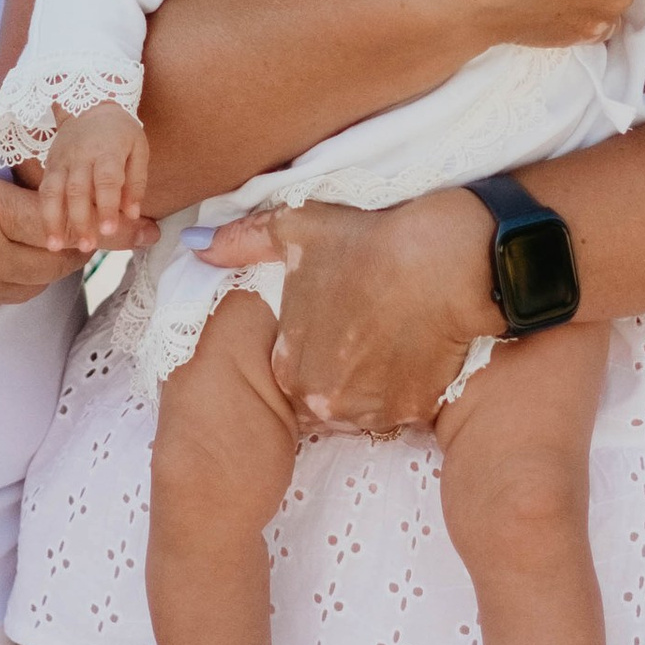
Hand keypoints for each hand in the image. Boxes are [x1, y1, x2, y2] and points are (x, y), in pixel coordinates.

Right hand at [0, 99, 88, 329]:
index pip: (64, 218)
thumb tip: (15, 105)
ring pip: (35, 284)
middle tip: (71, 210)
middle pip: (61, 259)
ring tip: (35, 229)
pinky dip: (14, 277)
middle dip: (77, 236)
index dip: (89, 211)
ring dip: (47, 259)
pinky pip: (1, 299)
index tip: (105, 205)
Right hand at [38, 99, 154, 254]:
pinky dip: (43, 214)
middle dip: (80, 220)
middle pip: (77, 190)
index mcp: (107, 150)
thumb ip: (137, 182)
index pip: (107, 180)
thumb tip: (133, 214)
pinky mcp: (49, 166)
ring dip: (53, 221)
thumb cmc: (120, 132)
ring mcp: (61, 161)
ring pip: (53, 192)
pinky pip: (43, 191)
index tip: (109, 230)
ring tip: (55, 246)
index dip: (108, 205)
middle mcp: (80, 156)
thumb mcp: (139, 148)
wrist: (88, 104)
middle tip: (87, 246)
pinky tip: (48, 235)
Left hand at [198, 185, 498, 432]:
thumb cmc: (368, 243)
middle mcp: (325, 400)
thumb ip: (242, 242)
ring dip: (367, 387)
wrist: (446, 260)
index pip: (288, 378)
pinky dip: (403, 390)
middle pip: (323, 399)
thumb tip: (197, 245)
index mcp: (290, 366)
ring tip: (386, 342)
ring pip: (361, 409)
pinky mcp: (415, 412)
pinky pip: (400, 410)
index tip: (329, 327)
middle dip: (336, 374)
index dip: (309, 351)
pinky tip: (411, 352)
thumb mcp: (297, 231)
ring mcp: (372, 411)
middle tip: (359, 335)